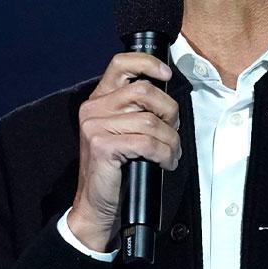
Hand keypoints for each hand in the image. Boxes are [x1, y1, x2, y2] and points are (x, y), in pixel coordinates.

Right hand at [67, 52, 183, 252]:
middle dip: (170, 111)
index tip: (167, 75)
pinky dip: (165, 154)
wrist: (95, 205)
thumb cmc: (115, 170)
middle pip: (144, 91)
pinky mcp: (102, 145)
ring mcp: (94, 126)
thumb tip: (168, 100)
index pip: (121, 63)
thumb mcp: (124, 132)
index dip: (148, 63)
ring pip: (151, 121)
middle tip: (174, 131)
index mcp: (99, 99)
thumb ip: (136, 110)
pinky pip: (148, 143)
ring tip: (171, 154)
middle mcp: (93, 108)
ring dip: (171, 140)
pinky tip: (165, 163)